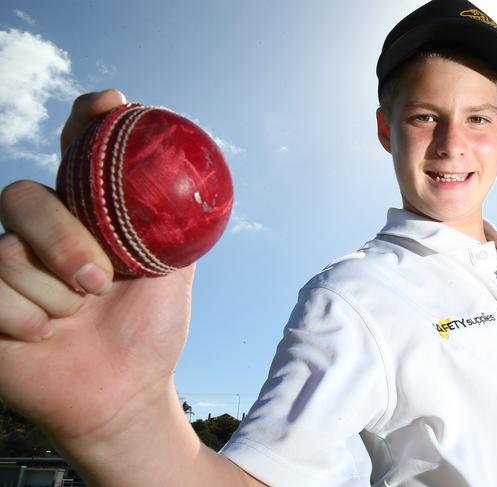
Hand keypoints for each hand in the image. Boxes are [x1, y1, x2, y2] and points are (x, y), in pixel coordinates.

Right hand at [0, 89, 192, 450]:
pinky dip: (26, 321)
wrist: (125, 390)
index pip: (75, 154)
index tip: (108, 106)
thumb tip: (191, 173)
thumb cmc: (149, 329)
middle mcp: (41, 233)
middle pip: (23, 197)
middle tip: (98, 283)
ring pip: (7, 252)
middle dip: (64, 241)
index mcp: (87, 217)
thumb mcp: (172, 269)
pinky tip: (44, 337)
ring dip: (55, 297)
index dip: (85, 123)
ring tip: (77, 318)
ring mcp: (7, 267)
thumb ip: (172, 223)